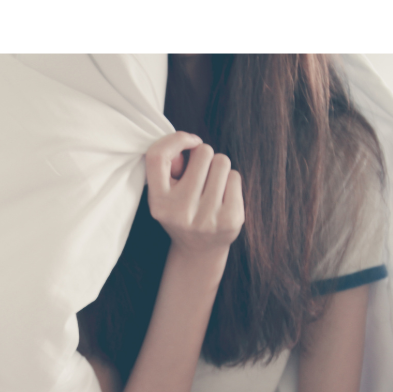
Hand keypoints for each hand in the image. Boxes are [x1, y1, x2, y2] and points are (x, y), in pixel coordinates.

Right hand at [145, 131, 244, 260]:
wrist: (199, 251)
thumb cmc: (181, 211)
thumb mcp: (164, 193)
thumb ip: (168, 166)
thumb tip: (189, 143)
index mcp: (158, 202)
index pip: (157, 156)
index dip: (176, 139)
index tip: (189, 142)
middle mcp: (180, 211)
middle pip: (202, 153)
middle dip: (204, 156)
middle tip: (201, 173)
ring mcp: (207, 218)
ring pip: (221, 162)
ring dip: (218, 168)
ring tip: (211, 185)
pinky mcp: (230, 220)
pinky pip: (235, 177)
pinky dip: (230, 180)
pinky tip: (222, 196)